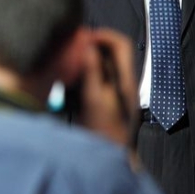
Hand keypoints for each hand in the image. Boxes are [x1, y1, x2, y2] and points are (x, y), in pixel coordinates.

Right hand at [78, 28, 137, 151]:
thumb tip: (88, 46)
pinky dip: (82, 77)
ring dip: (84, 62)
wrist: (109, 158)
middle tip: (71, 49)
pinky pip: (94, 80)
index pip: (121, 44)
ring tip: (68, 67)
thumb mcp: (94, 99)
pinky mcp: (105, 101)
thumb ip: (92, 71)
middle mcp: (123, 83)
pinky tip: (69, 85)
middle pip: (109, 53)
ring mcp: (115, 92)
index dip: (103, 35)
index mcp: (126, 80)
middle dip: (90, 48)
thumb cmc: (105, 133)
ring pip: (100, 66)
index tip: (83, 36)